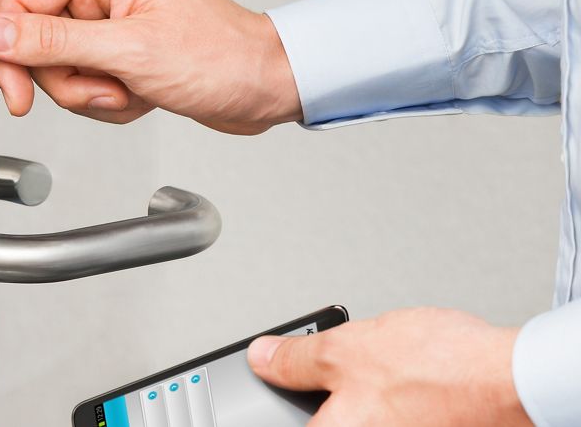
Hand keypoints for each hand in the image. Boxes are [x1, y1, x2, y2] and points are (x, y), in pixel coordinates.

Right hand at [0, 0, 300, 134]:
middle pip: (38, 43)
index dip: (10, 49)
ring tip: (134, 89)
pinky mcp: (122, 55)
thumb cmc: (220, 56)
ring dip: (95, 94)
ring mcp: (113, 27)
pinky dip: (111, 102)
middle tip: (108, 86)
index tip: (19, 90)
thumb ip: (53, 42)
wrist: (262, 87)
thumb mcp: (129, 50)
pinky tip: (142, 95)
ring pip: (61, 72)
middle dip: (70, 80)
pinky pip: (87, 86)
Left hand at [247, 308, 531, 425]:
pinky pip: (381, 413)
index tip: (274, 396)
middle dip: (318, 393)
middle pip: (324, 417)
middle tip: (327, 365)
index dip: (276, 404)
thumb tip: (262, 357)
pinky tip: (395, 371)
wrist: (507, 378)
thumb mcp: (345, 349)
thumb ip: (295, 359)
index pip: (285, 424)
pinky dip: (379, 395)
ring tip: (375, 364)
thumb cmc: (438, 370)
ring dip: (354, 391)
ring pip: (354, 413)